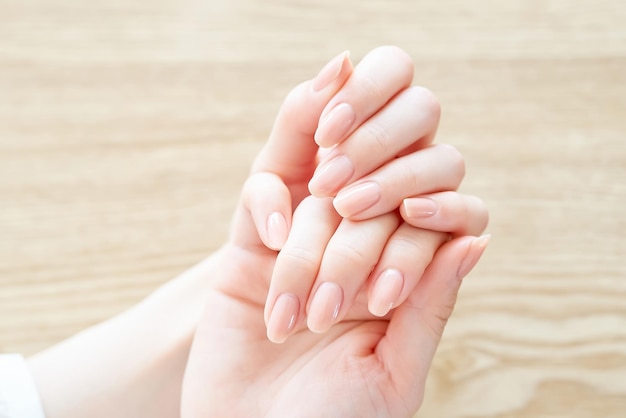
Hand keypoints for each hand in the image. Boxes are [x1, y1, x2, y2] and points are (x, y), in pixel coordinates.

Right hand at [181, 47, 488, 416]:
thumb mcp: (394, 375)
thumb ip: (431, 304)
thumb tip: (476, 234)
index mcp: (397, 287)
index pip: (427, 223)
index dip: (429, 216)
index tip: (416, 231)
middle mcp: (353, 256)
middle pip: (374, 202)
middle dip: (363, 242)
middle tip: (343, 303)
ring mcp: (299, 246)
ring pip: (319, 194)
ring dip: (320, 219)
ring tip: (321, 207)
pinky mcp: (247, 247)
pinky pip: (261, 195)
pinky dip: (269, 200)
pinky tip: (274, 235)